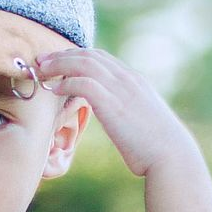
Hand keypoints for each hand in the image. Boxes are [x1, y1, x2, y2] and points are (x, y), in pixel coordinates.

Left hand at [35, 47, 195, 176]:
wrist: (171, 156)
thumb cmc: (155, 147)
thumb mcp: (140, 121)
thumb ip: (127, 111)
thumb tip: (118, 118)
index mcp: (134, 81)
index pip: (101, 57)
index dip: (75, 56)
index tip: (57, 61)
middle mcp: (127, 79)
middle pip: (89, 55)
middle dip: (62, 55)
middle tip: (41, 60)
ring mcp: (121, 89)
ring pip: (84, 63)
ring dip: (59, 64)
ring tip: (41, 70)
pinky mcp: (113, 104)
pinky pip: (83, 83)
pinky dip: (66, 82)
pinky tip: (54, 89)